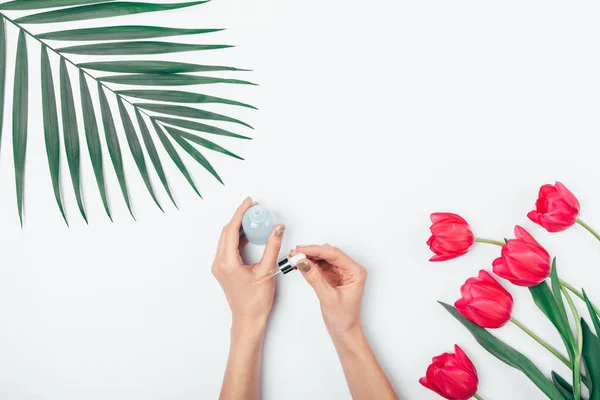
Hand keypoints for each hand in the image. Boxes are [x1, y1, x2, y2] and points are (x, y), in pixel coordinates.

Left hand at [212, 197, 284, 325]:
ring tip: (253, 219)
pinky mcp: (223, 269)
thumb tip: (277, 228)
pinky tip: (249, 234)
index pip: (231, 230)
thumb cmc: (256, 301)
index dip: (240, 213)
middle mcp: (219, 263)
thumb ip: (272, 246)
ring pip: (226, 239)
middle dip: (239, 218)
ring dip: (239, 227)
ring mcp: (219, 266)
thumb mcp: (267, 271)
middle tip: (254, 208)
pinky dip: (238, 238)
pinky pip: (228, 247)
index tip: (249, 202)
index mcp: (227, 262)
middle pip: (227, 232)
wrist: (248, 319)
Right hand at [293, 244, 366, 336]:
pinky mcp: (334, 275)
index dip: (315, 250)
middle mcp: (350, 269)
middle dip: (311, 252)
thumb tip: (302, 262)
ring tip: (295, 258)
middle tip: (295, 254)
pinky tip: (301, 264)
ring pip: (324, 257)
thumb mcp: (327, 297)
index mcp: (355, 272)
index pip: (334, 254)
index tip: (300, 250)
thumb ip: (314, 278)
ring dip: (309, 257)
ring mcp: (342, 272)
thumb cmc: (344, 318)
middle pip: (329, 253)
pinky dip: (311, 263)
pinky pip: (321, 265)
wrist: (345, 331)